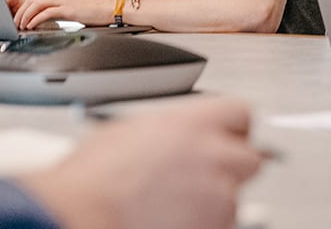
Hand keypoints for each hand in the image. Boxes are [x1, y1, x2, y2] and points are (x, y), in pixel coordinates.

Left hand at [13, 0, 111, 28]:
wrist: (108, 9)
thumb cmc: (92, 10)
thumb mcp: (72, 3)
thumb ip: (58, 0)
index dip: (23, 8)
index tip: (18, 19)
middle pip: (31, 0)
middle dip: (20, 12)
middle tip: (15, 23)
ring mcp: (62, 1)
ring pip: (35, 4)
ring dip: (25, 16)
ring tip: (21, 26)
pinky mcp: (67, 9)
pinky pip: (45, 13)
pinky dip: (35, 19)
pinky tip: (31, 26)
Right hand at [20, 97, 262, 228]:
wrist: (81, 217)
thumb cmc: (93, 180)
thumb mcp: (130, 131)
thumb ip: (170, 130)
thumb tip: (176, 136)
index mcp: (193, 123)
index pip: (240, 113)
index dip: (232, 129)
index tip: (226, 139)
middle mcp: (214, 156)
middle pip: (249, 158)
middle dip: (230, 169)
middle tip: (202, 180)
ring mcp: (219, 196)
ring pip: (233, 198)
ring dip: (212, 203)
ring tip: (171, 208)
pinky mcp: (216, 226)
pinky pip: (220, 224)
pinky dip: (202, 225)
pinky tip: (171, 222)